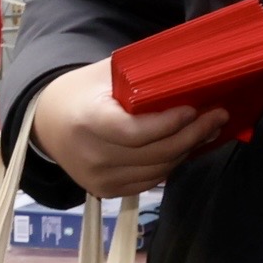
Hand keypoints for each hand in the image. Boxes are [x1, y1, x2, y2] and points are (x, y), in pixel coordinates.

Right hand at [30, 61, 226, 198]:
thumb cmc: (81, 92)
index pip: (135, 131)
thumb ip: (141, 75)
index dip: (169, 124)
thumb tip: (191, 71)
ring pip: (159, 169)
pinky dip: (170, 163)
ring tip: (206, 130)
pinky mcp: (105, 191)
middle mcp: (91, 156)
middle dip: (192, 135)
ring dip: (187, 150)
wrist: (45, 123)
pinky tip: (183, 147)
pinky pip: (151, 180)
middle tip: (217, 117)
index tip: (195, 109)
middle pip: (154, 152)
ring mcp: (98, 178)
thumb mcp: (104, 74)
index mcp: (87, 122)